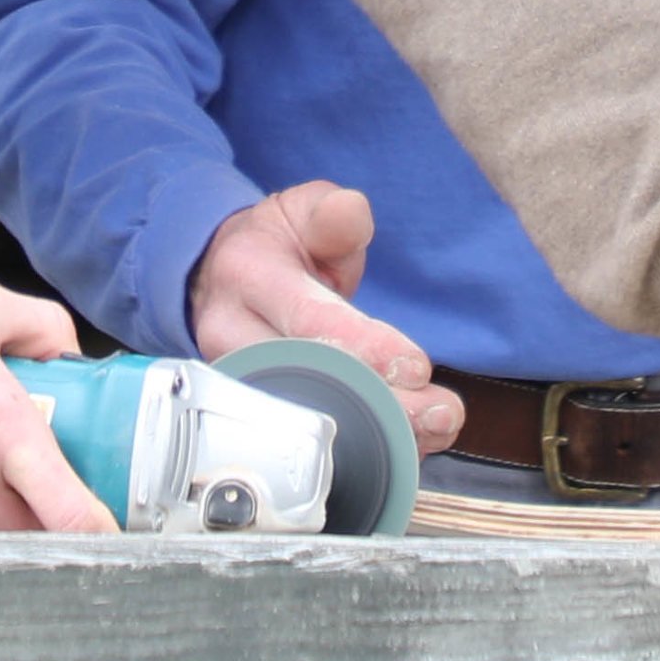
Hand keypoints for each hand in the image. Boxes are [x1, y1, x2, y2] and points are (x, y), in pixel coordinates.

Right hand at [186, 182, 465, 454]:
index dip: (362, 346)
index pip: (305, 319)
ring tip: (436, 429)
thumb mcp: (301, 211)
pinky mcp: (253, 413)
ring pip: (304, 421)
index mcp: (247, 275)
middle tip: (439, 412)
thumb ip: (333, 214)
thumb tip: (349, 211)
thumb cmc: (276, 246)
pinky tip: (411, 446)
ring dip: (376, 435)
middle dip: (378, 404)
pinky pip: (306, 439)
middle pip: (306, 382)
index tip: (415, 367)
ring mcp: (239, 382)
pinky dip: (363, 449)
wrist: (220, 279)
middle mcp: (231, 336)